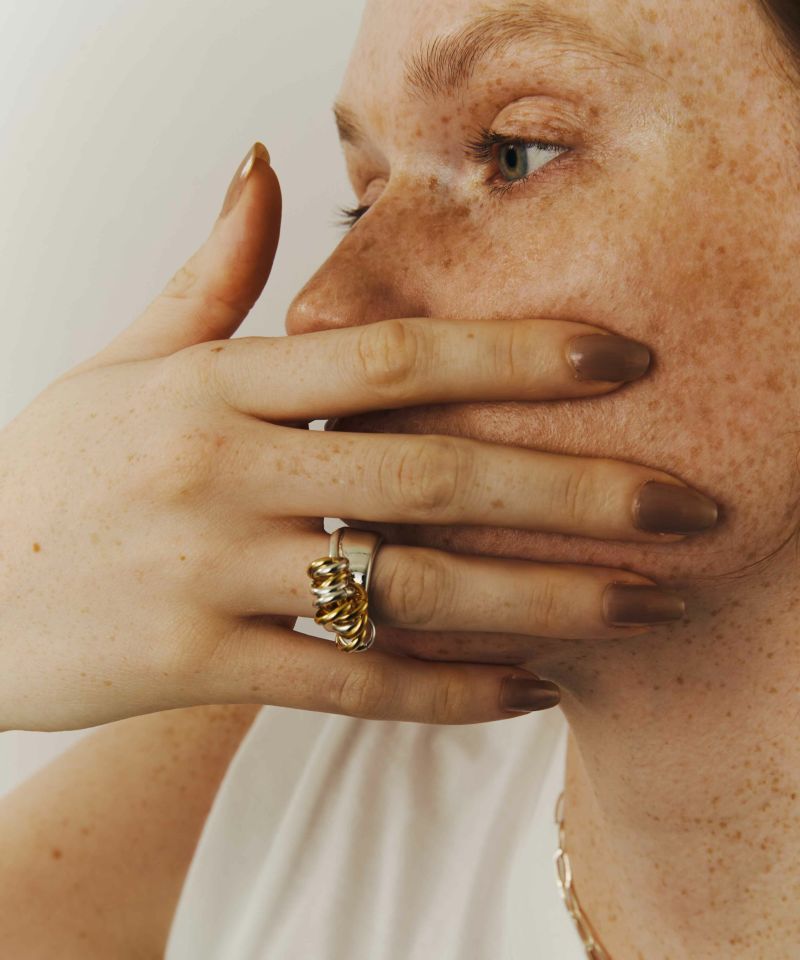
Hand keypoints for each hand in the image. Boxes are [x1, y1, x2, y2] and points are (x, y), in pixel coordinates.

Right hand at [0, 142, 716, 731]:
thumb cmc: (53, 473)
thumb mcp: (124, 363)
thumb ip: (209, 273)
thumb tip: (262, 160)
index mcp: (213, 384)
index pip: (391, 356)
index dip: (513, 353)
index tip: (622, 360)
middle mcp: (221, 471)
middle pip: (430, 472)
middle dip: (573, 490)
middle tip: (685, 507)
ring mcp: (209, 572)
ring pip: (405, 587)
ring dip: (539, 601)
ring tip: (641, 608)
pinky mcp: (196, 665)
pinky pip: (349, 681)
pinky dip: (447, 692)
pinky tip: (532, 688)